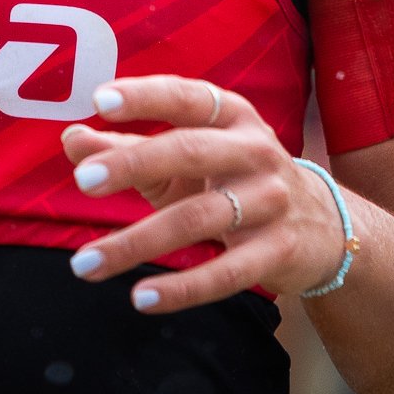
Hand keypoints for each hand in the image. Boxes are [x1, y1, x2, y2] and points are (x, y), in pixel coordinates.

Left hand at [61, 75, 349, 312]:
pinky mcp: (278, 251)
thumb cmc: (233, 179)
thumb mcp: (184, 158)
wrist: (322, 225)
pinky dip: (182, 288)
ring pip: (198, 218)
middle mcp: (255, 151)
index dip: (144, 96)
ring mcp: (271, 201)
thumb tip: (71, 141)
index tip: (98, 100)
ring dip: (136, 243)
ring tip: (84, 264)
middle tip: (83, 182)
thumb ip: (127, 147)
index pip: (186, 97)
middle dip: (134, 163)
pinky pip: (226, 273)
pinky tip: (140, 297)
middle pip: (190, 151)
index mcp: (231, 116)